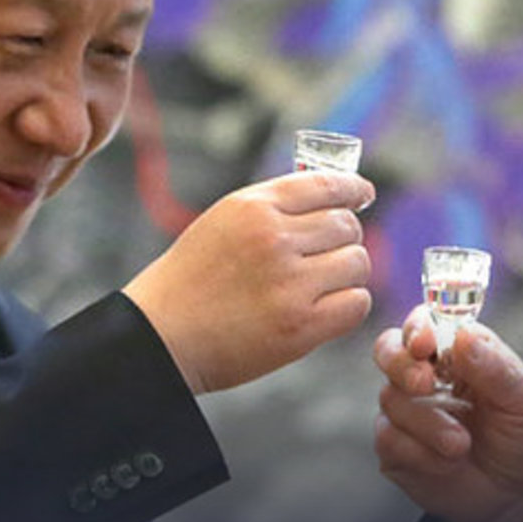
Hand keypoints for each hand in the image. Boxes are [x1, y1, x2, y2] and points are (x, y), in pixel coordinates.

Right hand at [124, 171, 374, 393]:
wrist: (159, 337)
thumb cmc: (191, 280)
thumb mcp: (223, 221)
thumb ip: (274, 207)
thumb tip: (335, 196)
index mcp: (253, 207)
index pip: (327, 185)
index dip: (353, 189)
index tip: (363, 194)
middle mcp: (274, 239)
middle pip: (347, 225)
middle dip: (343, 238)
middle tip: (326, 254)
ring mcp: (289, 284)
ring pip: (357, 263)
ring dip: (347, 274)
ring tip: (320, 285)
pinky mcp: (301, 326)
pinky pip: (357, 303)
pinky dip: (348, 305)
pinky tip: (326, 308)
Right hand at [374, 306, 522, 521]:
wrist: (522, 500)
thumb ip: (497, 368)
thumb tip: (463, 335)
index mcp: (461, 354)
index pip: (427, 322)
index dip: (418, 326)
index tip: (424, 343)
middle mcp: (429, 376)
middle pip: (389, 348)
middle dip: (401, 362)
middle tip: (424, 384)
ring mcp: (410, 412)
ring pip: (391, 398)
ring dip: (427, 423)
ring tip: (462, 445)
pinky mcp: (398, 448)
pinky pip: (388, 438)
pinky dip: (418, 451)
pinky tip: (446, 463)